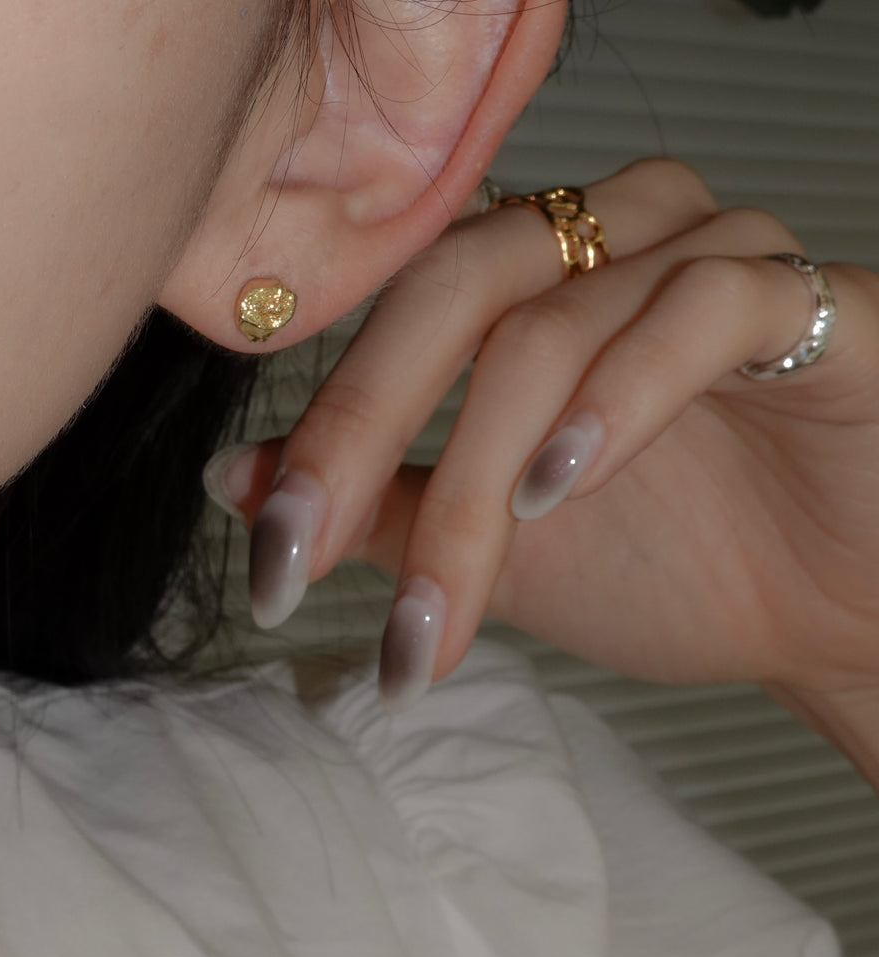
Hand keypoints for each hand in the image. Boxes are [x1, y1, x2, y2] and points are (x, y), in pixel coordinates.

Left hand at [213, 159, 878, 717]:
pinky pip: (702, 309)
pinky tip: (567, 481)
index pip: (394, 315)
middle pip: (454, 291)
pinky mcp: (809, 295)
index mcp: (533, 283)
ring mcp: (709, 256)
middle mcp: (609, 242)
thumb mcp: (497, 546)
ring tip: (457, 576)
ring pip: (557, 320)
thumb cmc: (675, 565)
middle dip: (364, 429)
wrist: (831, 611)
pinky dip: (621, 397)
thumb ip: (381, 503)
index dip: (321, 428)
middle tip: (306, 555)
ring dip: (485, 461)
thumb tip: (239, 483)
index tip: (273, 553)